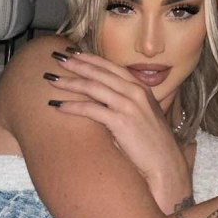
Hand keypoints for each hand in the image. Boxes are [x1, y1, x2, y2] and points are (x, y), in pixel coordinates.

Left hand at [44, 51, 188, 208]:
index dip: (91, 58)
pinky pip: (90, 109)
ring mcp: (129, 105)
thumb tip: (104, 99)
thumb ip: (128, 103)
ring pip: (93, 87)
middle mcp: (136, 92)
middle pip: (100, 72)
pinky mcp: (121, 121)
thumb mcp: (144, 115)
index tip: (74, 53)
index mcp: (142, 88)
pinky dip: (72, 106)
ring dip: (69, 82)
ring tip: (52, 79)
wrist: (165, 164)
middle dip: (76, 64)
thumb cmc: (153, 144)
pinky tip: (58, 106)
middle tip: (57, 57)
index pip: (112, 67)